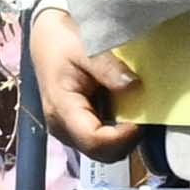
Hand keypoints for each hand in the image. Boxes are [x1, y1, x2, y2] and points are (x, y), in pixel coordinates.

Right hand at [29, 10, 143, 158]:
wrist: (46, 36)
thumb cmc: (63, 41)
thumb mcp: (86, 48)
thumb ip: (108, 68)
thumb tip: (134, 86)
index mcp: (62, 109)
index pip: (94, 141)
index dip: (122, 138)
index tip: (141, 121)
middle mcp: (61, 127)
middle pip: (100, 153)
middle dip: (125, 141)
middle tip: (143, 117)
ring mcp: (66, 130)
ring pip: (101, 150)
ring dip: (121, 138)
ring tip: (135, 113)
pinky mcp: (74, 126)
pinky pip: (99, 140)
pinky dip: (116, 132)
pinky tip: (123, 112)